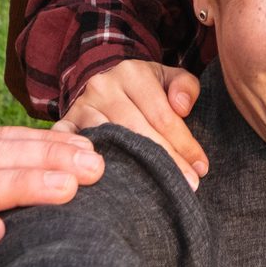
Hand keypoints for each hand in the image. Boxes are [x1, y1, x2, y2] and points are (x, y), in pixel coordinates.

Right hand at [58, 59, 206, 186]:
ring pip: (110, 143)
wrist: (101, 84)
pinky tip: (108, 186)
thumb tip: (182, 107)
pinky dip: (87, 167)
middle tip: (185, 187)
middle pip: (137, 131)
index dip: (184, 144)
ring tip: (154, 193)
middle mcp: (103, 87)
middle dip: (165, 162)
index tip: (201, 168)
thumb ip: (185, 87)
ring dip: (132, 170)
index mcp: (133, 73)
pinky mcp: (64, 126)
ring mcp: (81, 107)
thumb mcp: (167, 79)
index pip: (162, 115)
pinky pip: (73, 149)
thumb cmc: (144, 90)